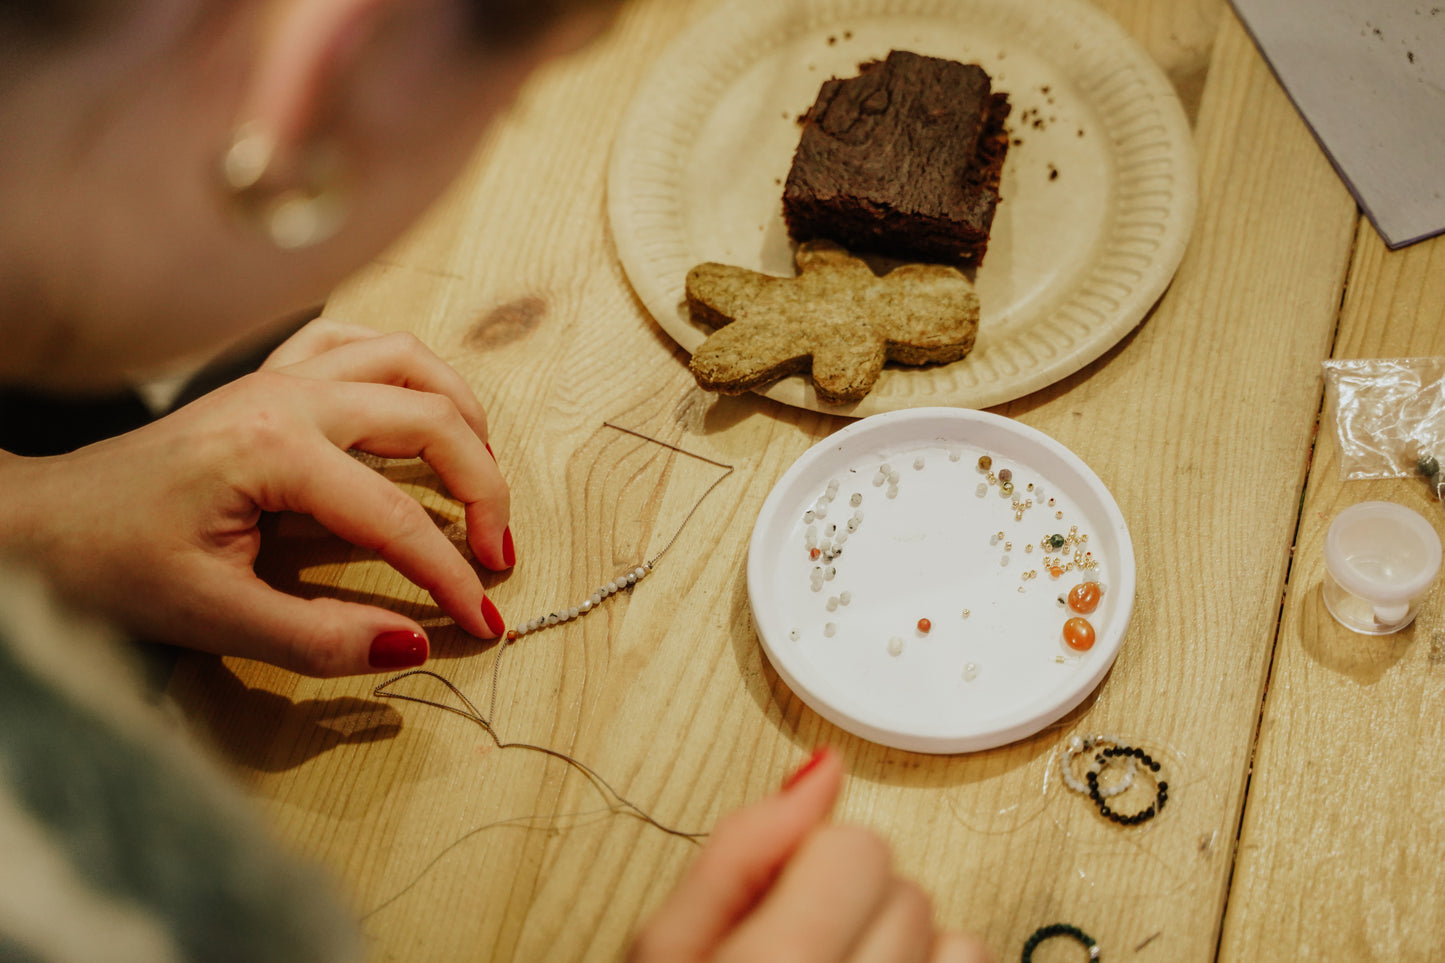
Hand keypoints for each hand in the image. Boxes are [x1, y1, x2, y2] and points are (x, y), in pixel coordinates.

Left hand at [0, 319, 510, 675]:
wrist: (42, 521)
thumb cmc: (114, 565)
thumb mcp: (214, 619)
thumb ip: (318, 637)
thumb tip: (413, 647)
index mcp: (274, 451)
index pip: (396, 517)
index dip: (451, 576)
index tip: (485, 623)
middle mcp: (288, 396)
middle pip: (429, 418)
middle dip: (484, 488)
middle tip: (499, 554)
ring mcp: (280, 376)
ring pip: (408, 362)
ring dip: (462, 416)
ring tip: (484, 480)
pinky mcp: (271, 377)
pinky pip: (361, 343)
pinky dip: (408, 370)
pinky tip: (420, 407)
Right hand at [629, 748, 991, 962]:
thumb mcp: (664, 951)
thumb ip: (736, 853)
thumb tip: (822, 769)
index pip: (856, 848)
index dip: (809, 864)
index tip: (778, 900)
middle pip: (906, 887)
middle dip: (852, 905)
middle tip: (800, 944)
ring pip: (956, 935)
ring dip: (902, 945)